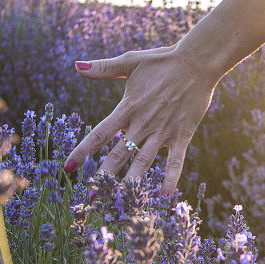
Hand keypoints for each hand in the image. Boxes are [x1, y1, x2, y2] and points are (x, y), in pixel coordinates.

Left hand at [63, 44, 218, 194]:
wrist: (197, 62)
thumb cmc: (162, 61)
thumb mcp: (131, 62)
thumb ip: (103, 68)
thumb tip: (76, 65)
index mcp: (128, 107)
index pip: (99, 133)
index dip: (82, 151)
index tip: (67, 167)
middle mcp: (142, 123)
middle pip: (118, 155)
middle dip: (103, 177)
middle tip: (90, 197)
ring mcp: (162, 131)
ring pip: (144, 162)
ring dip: (131, 183)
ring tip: (120, 202)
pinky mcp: (181, 134)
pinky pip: (175, 161)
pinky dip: (170, 178)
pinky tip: (164, 196)